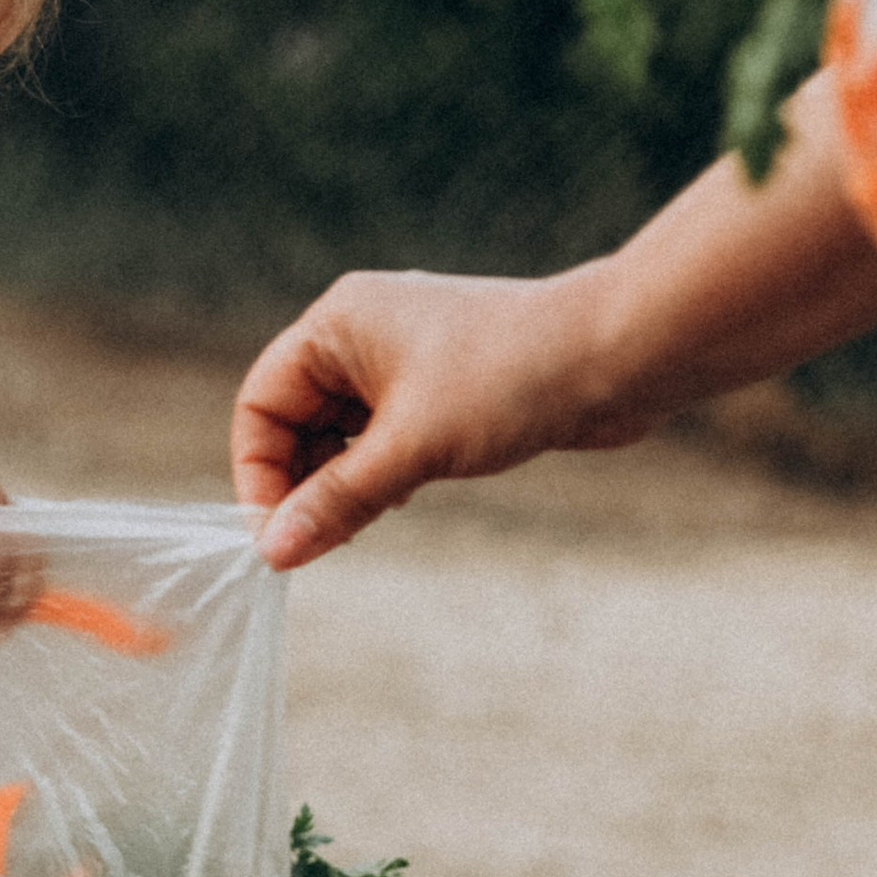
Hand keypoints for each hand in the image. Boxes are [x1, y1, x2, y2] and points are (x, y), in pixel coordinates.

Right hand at [230, 266, 623, 571]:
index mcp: (338, 324)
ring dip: (343, 484)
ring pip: (340, 436)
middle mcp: (362, 335)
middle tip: (319, 540)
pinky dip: (379, 475)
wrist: (618, 356)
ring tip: (365, 520)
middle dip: (302, 484)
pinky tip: (401, 499)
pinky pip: (382, 439)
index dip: (258, 472)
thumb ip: (337, 502)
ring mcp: (403, 361)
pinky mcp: (440, 389)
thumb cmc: (512, 378)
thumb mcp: (411, 449)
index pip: (262, 403)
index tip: (277, 533)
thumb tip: (274, 552)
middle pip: (295, 422)